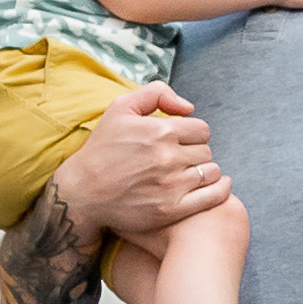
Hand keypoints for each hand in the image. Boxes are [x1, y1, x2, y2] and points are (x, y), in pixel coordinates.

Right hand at [50, 82, 230, 238]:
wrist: (82, 193)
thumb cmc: (102, 149)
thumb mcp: (120, 108)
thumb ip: (156, 93)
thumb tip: (188, 107)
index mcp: (160, 131)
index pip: (201, 129)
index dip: (192, 134)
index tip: (180, 142)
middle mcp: (168, 157)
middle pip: (207, 151)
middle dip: (196, 153)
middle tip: (180, 159)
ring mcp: (172, 185)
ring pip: (212, 172)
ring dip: (205, 171)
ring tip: (190, 173)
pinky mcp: (172, 209)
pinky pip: (214, 196)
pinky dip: (220, 190)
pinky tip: (216, 186)